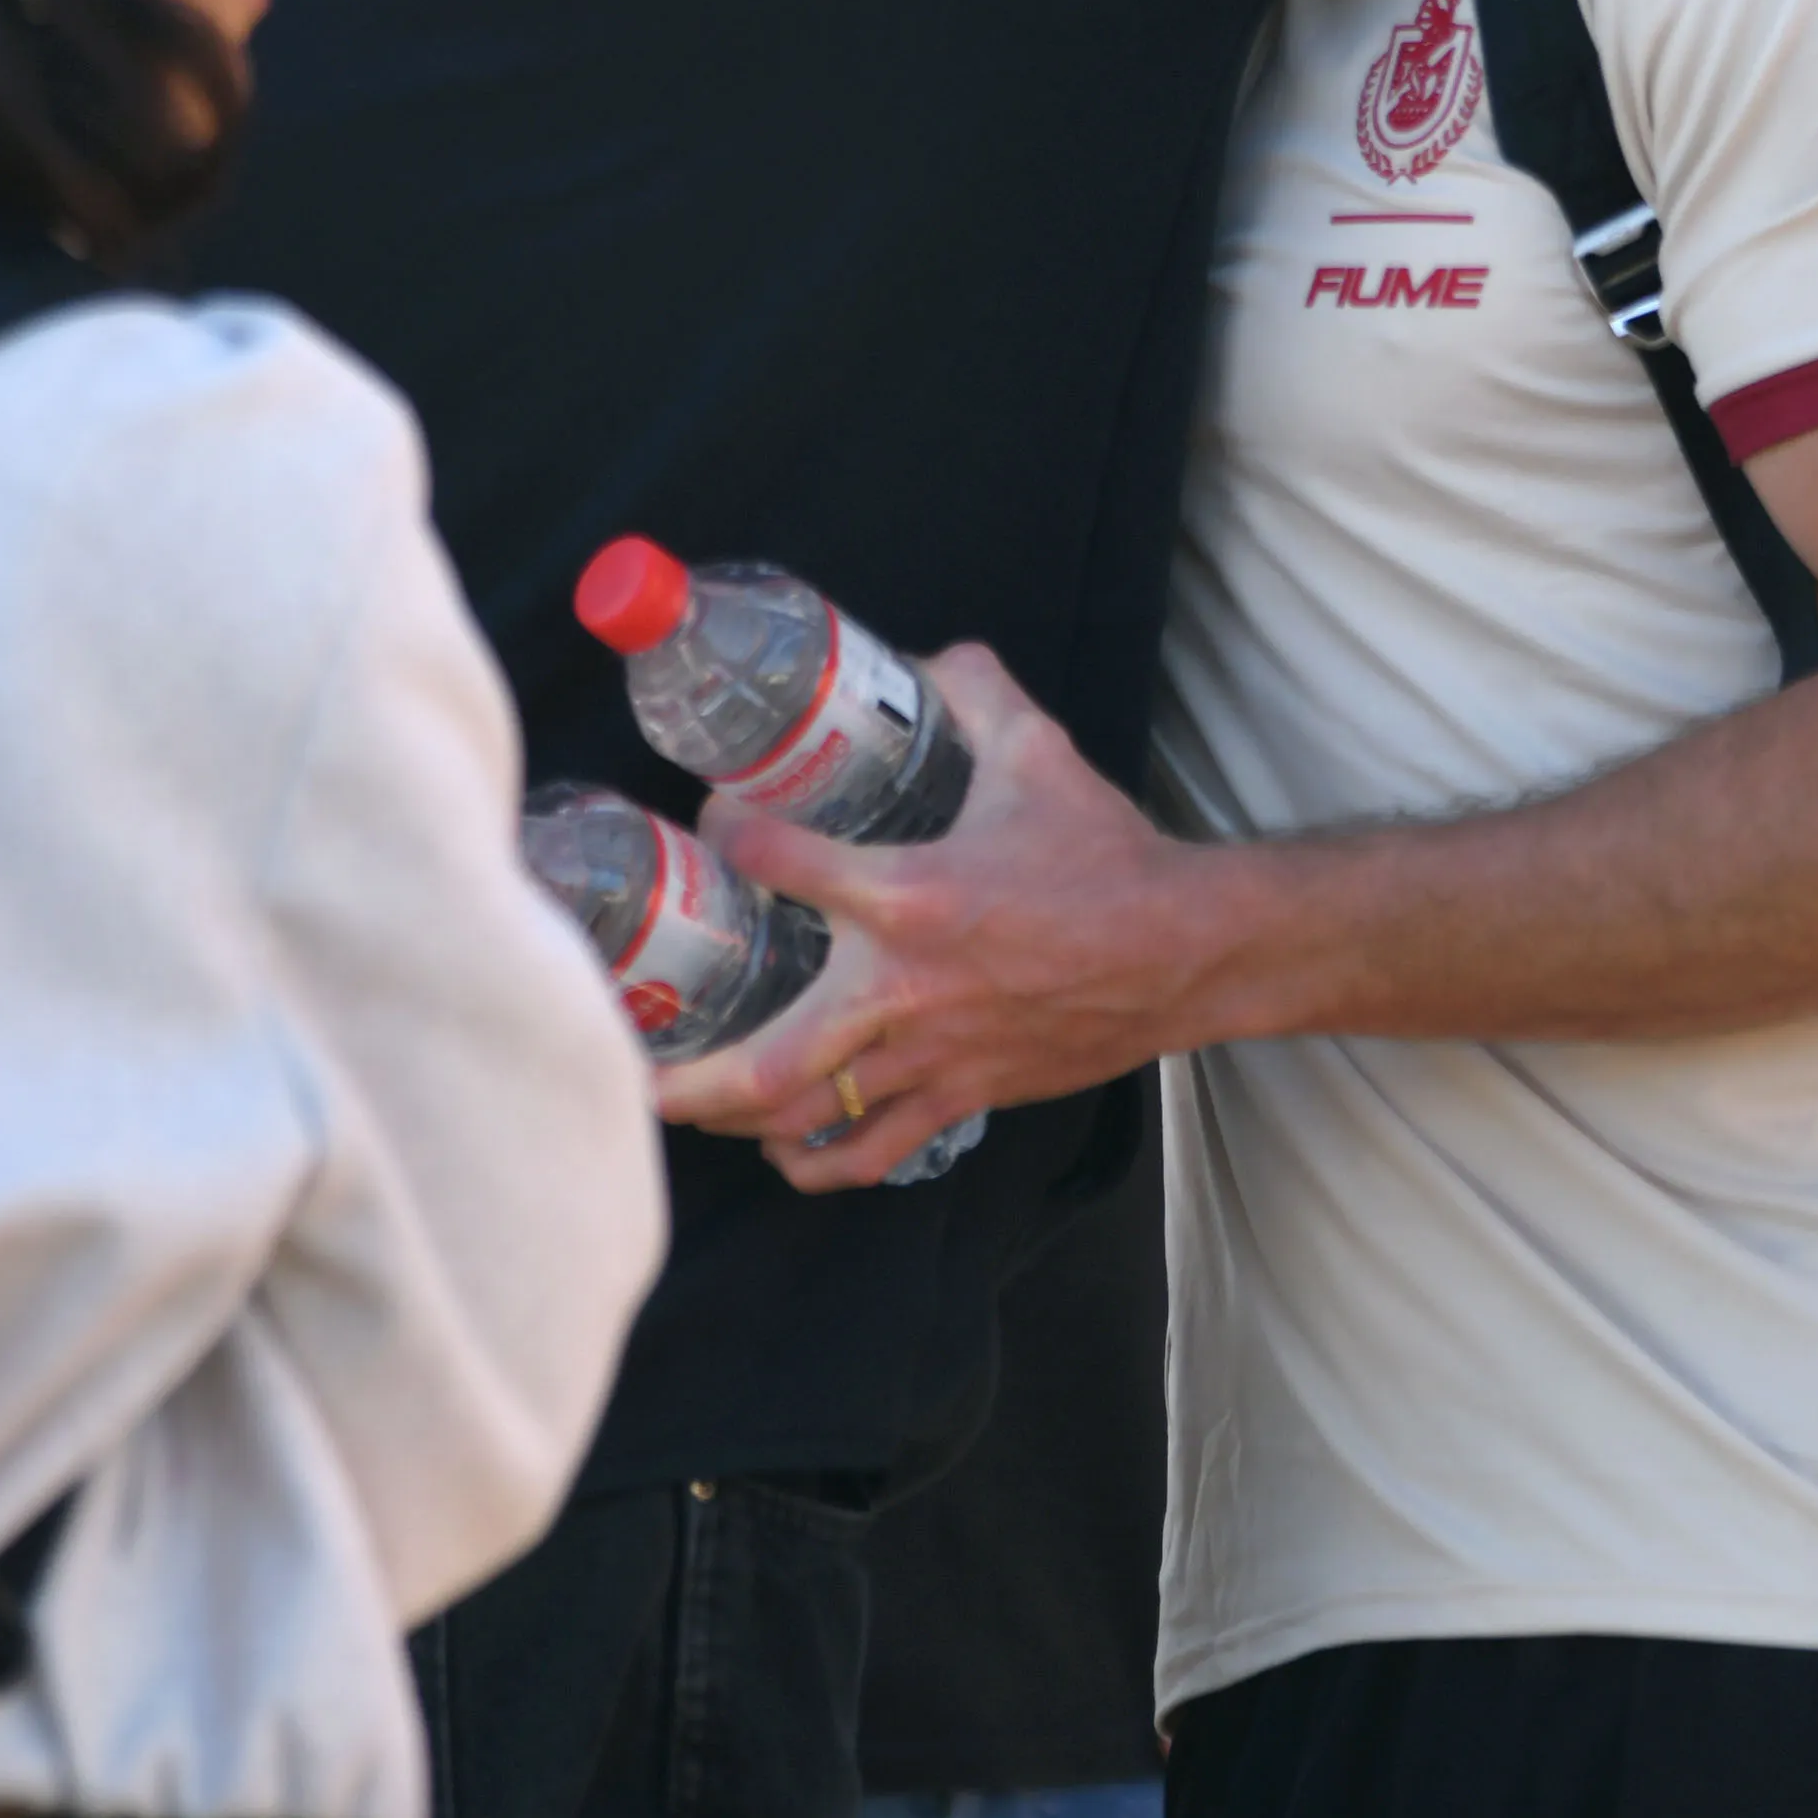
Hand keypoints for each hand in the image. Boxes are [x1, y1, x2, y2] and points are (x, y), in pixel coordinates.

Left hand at [649, 641, 1248, 1192]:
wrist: (1183, 952)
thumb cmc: (1107, 857)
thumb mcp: (1039, 753)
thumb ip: (972, 694)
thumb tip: (924, 658)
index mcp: (912, 896)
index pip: (780, 860)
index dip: (731, 832)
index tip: (712, 820)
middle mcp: (905, 990)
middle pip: (767, 1059)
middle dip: (687, 1071)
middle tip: (633, 1051)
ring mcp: (931, 1056)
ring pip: (809, 1115)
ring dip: (735, 1118)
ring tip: (689, 1101)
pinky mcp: (963, 1096)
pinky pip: (873, 1150)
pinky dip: (820, 1160)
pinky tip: (787, 1148)